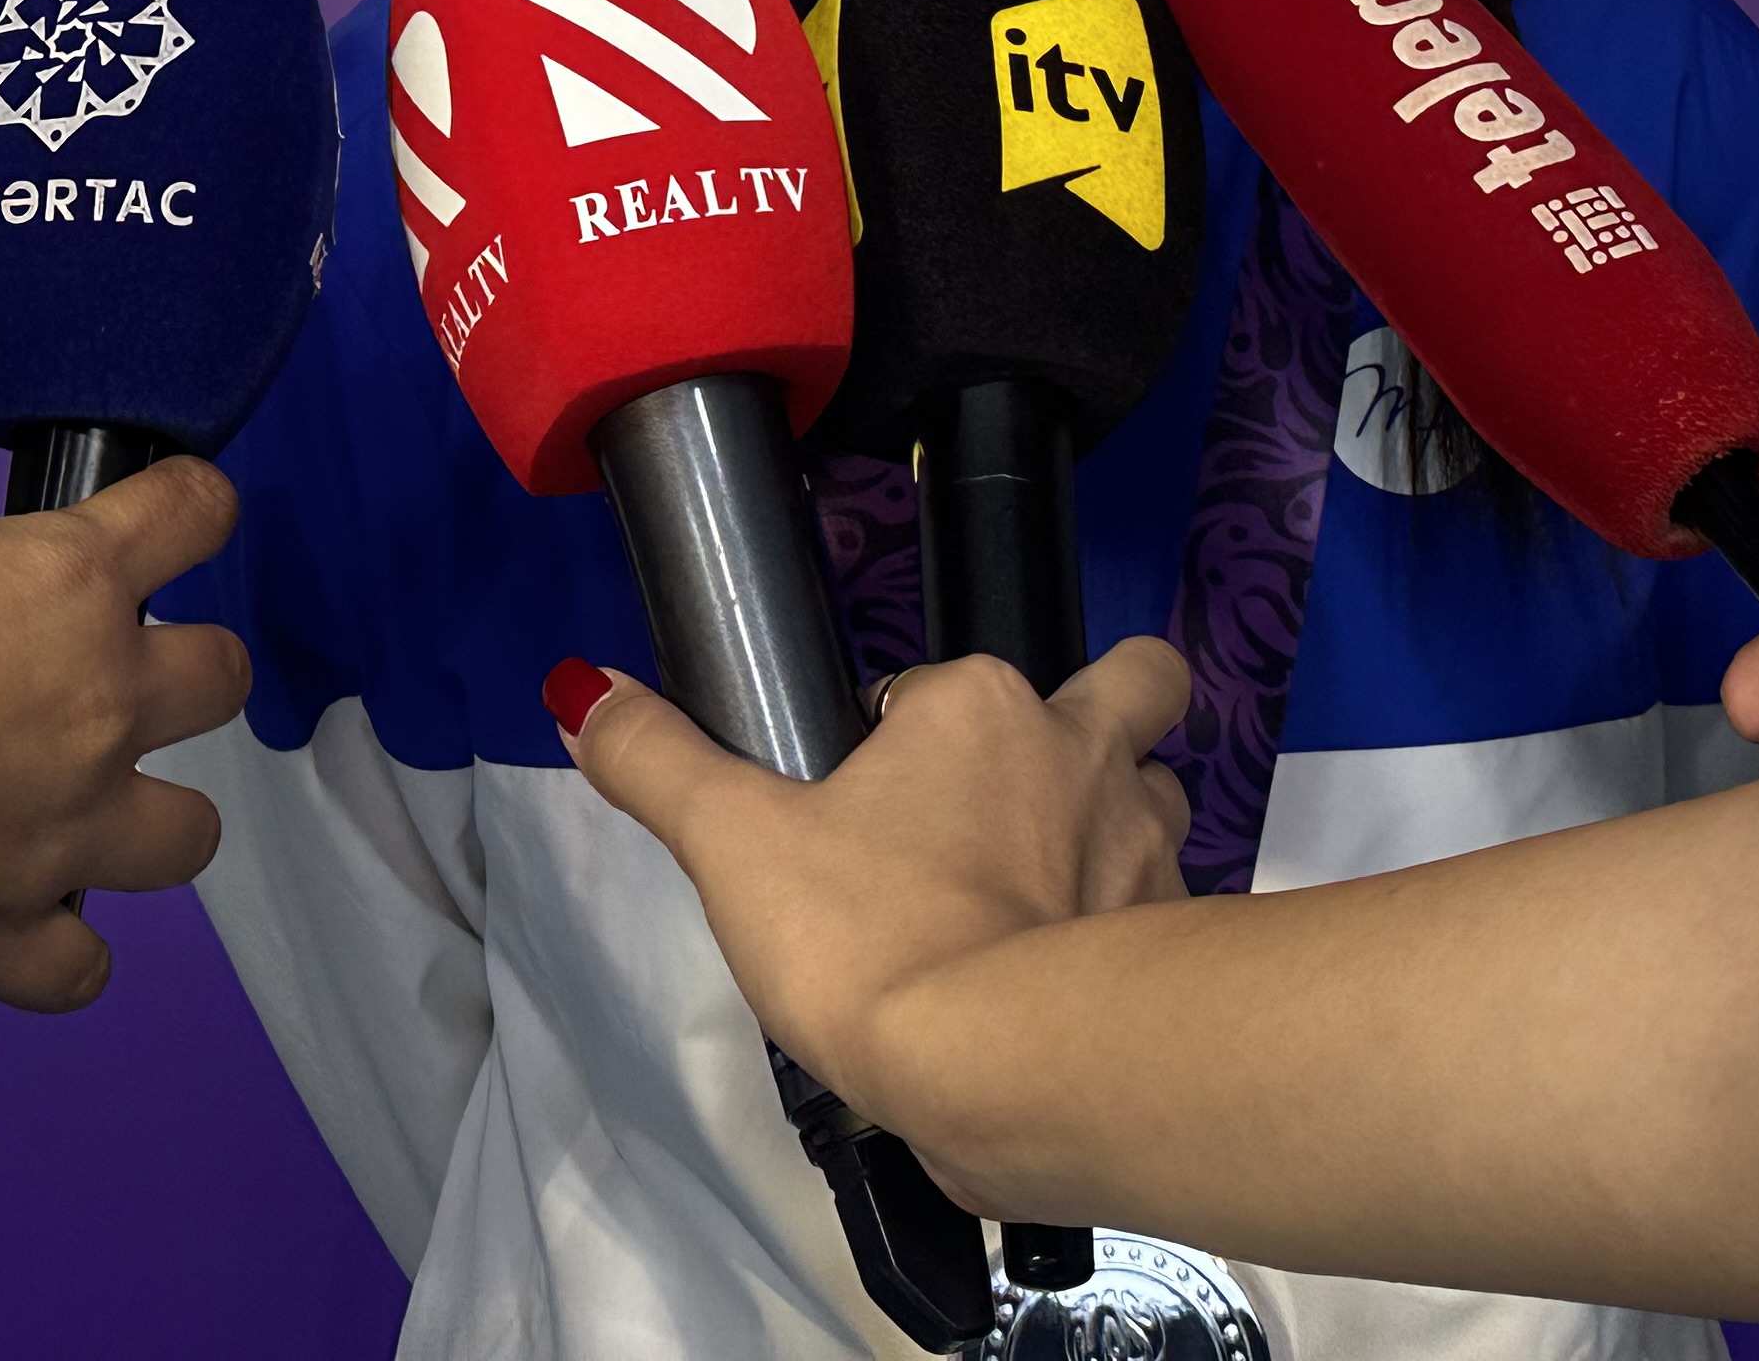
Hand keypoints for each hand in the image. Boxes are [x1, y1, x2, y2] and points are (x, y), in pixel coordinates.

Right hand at [0, 454, 249, 1011]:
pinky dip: (56, 956)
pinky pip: (83, 970)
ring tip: (80, 820)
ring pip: (192, 835)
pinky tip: (17, 929)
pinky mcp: (0, 939)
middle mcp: (94, 704)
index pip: (192, 514)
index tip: (174, 520)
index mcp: (65, 584)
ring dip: (146, 823)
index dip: (187, 512)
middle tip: (107, 688)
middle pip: (222, 678)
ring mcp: (60, 833)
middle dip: (181, 678)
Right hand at [562, 638, 1190, 1128]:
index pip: (940, 688)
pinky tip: (1074, 983)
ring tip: (1047, 894)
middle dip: (1109, 708)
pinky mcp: (1179, 940)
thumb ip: (657, 763)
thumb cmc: (870, 936)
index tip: (861, 817)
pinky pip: (1169, 910)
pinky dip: (1134, 933)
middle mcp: (1086, 750)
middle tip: (1031, 787)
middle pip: (1133, 687)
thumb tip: (579, 690)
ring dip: (1119, 826)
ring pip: (1157, 799)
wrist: (1008, 1071)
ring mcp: (1148, 844)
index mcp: (981, 705)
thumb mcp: (732, 846)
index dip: (904, 735)